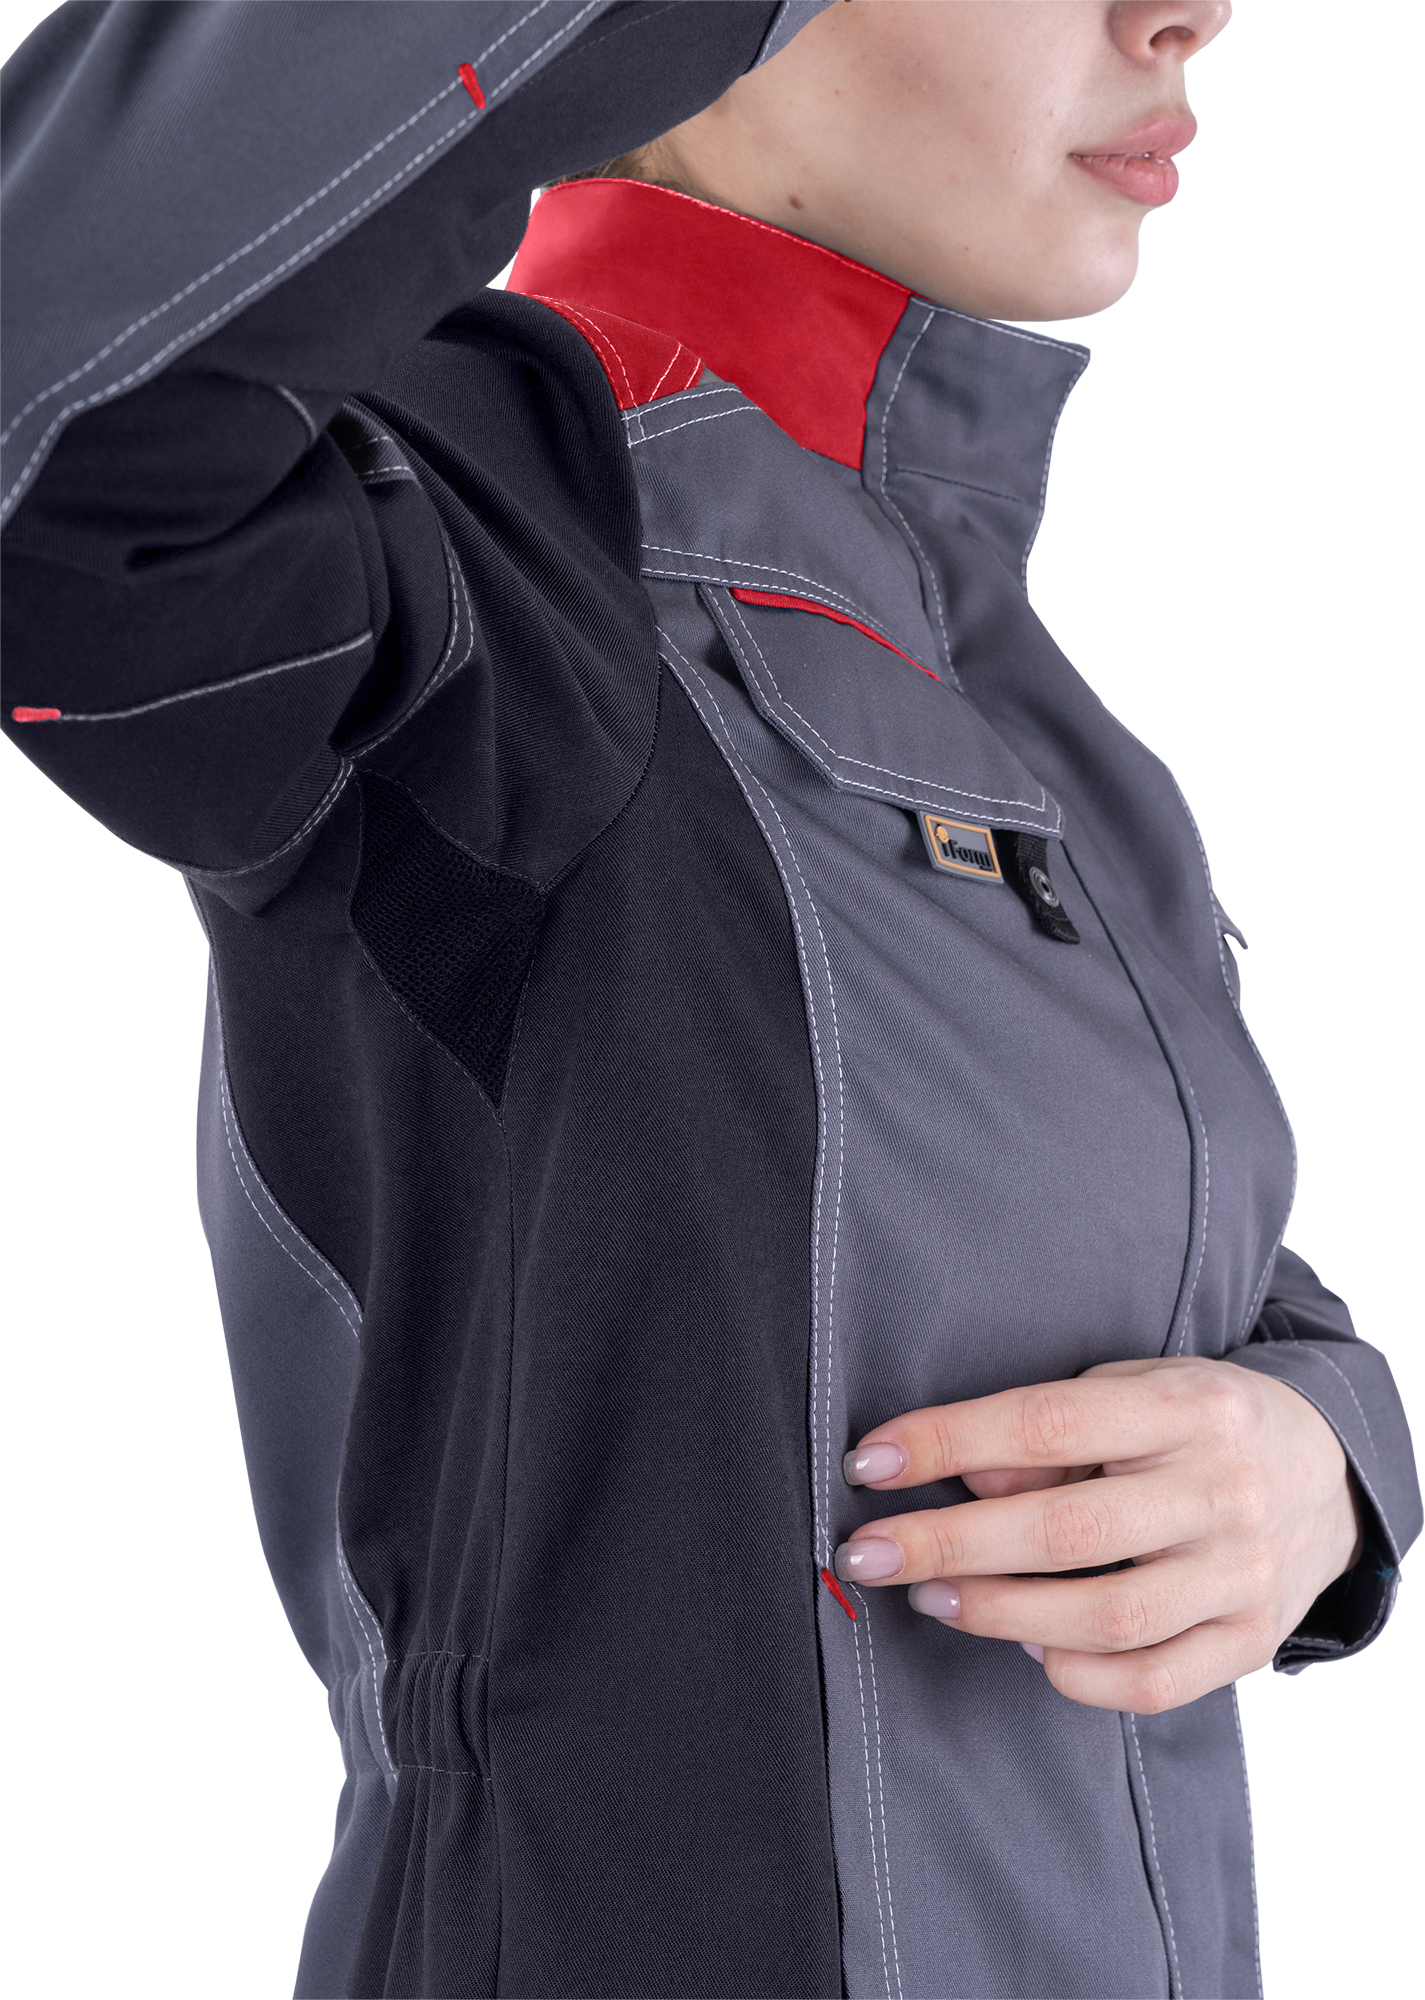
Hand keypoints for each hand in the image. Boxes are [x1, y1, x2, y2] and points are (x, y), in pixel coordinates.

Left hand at [835, 1356, 1366, 1713]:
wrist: (1324, 1470)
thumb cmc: (1196, 1425)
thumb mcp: (1130, 1390)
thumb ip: (1051, 1434)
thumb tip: (967, 1477)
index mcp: (1186, 1408)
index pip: (1046, 1423)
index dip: (947, 1443)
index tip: (870, 1462)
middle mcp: (1222, 1490)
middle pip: (1066, 1531)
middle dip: (948, 1545)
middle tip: (867, 1553)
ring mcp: (1242, 1573)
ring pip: (1107, 1616)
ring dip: (997, 1614)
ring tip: (932, 1597)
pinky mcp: (1251, 1639)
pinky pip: (1151, 1683)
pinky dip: (1074, 1673)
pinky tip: (1026, 1646)